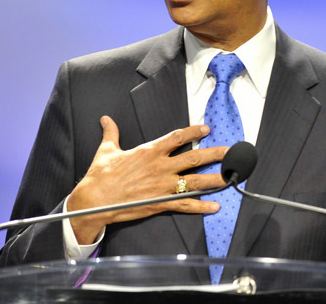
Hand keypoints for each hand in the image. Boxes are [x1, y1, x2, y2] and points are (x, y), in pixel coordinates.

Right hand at [67, 115, 226, 243]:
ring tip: (231, 177)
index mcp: (149, 150)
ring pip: (195, 181)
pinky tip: (215, 206)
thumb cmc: (100, 174)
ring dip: (215, 179)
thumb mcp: (106, 149)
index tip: (206, 129)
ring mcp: (163, 186)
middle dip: (215, 154)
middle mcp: (160, 166)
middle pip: (194, 157)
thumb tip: (106, 119)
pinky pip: (185, 204)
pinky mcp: (161, 203)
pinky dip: (201, 206)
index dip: (194, 132)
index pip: (177, 137)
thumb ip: (111, 132)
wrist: (94, 199)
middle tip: (231, 151)